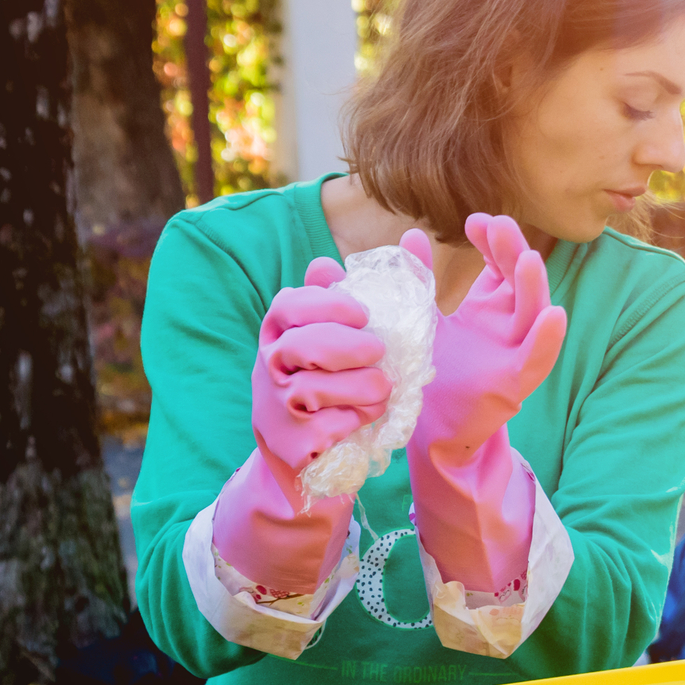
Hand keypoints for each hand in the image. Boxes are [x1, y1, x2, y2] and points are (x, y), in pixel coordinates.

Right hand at [251, 256, 390, 475]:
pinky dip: (355, 420)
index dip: (327, 306)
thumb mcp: (345, 331)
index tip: (363, 314)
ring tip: (382, 389)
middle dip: (348, 347)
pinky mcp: (290, 442)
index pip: (290, 306)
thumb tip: (414, 238)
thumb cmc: (332, 377)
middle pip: (302, 347)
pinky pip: (327, 427)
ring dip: (362, 388)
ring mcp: (276, 405)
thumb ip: (376, 290)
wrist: (305, 446)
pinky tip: (364, 417)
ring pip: (316, 389)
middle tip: (378, 351)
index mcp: (280, 330)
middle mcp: (270, 364)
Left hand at [412, 214, 566, 463]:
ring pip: (533, 314)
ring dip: (534, 286)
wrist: (428, 431)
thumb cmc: (431, 377)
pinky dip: (548, 340)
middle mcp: (507, 326)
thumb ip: (418, 282)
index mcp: (487, 308)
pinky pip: (538, 360)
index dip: (492, 240)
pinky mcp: (514, 386)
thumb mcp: (422, 320)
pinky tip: (556, 315)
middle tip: (498, 225)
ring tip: (528, 260)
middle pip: (519, 280)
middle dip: (511, 251)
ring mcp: (514, 354)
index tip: (475, 221)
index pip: (499, 264)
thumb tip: (411, 235)